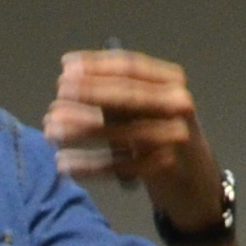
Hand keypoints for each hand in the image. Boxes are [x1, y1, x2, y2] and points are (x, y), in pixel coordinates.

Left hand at [49, 47, 226, 235]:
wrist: (195, 179)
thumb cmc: (159, 134)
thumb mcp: (143, 107)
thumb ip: (113, 93)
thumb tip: (70, 76)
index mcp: (171, 82)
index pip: (132, 66)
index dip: (97, 66)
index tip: (65, 68)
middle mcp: (178, 105)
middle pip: (129, 95)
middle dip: (89, 94)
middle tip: (56, 99)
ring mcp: (175, 137)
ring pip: (123, 132)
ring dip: (82, 131)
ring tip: (50, 131)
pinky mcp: (164, 168)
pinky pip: (120, 165)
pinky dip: (89, 166)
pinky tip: (64, 165)